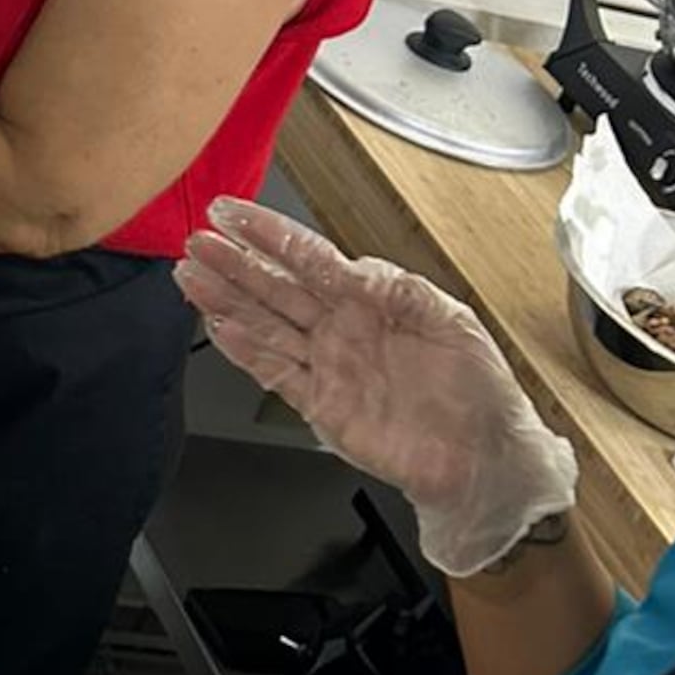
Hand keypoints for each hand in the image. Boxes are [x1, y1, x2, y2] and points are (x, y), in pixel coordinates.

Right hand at [175, 196, 578, 574]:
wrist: (482, 460)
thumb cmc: (478, 390)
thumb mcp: (450, 319)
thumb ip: (397, 288)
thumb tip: (356, 266)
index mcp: (374, 299)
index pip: (311, 257)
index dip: (270, 235)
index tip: (232, 214)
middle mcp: (344, 329)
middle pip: (277, 288)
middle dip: (235, 264)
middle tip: (196, 242)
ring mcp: (329, 366)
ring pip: (266, 326)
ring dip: (227, 301)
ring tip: (191, 276)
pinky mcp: (322, 405)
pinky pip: (275, 373)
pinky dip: (246, 351)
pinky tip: (219, 328)